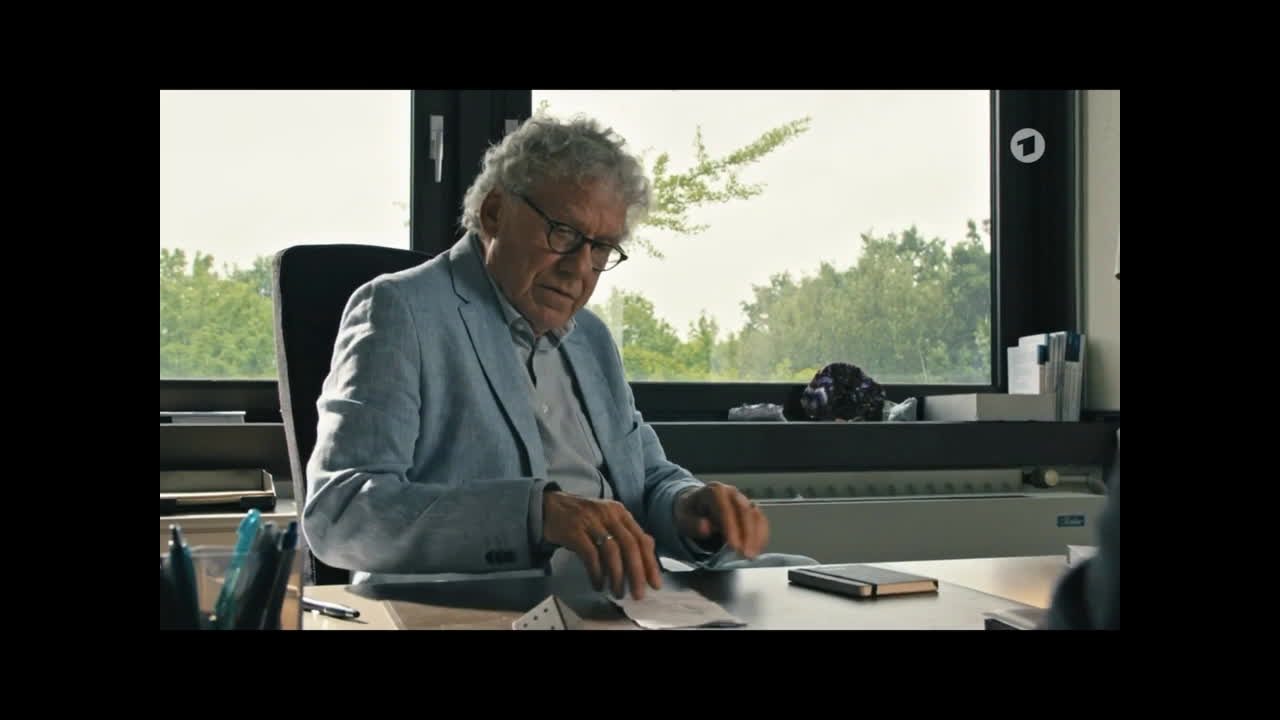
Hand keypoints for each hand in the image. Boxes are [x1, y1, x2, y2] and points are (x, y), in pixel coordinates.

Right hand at [542, 491, 661, 599]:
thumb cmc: (582, 518)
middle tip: (638, 593)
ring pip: (611, 551)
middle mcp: (608, 514)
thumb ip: (625, 534)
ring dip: (617, 576)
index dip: (650, 563)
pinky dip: (597, 573)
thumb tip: (646, 557)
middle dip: (637, 572)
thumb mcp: (607, 520)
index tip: (654, 583)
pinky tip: (598, 584)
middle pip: (629, 545)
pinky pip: (590, 555)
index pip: (641, 539)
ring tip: (618, 592)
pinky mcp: (574, 531)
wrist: (549, 506)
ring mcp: (591, 521)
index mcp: (620, 512)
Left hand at [675, 482, 768, 558]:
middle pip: (744, 511)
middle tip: (746, 554)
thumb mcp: (683, 517)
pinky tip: (758, 549)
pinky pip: (760, 521)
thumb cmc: (690, 511)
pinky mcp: (750, 510)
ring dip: (756, 536)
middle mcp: (731, 493)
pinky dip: (761, 535)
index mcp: (715, 491)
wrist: (696, 504)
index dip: (731, 528)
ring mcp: (743, 500)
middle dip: (747, 534)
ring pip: (756, 516)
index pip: (725, 509)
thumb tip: (706, 528)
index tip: (733, 546)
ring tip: (752, 555)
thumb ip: (692, 523)